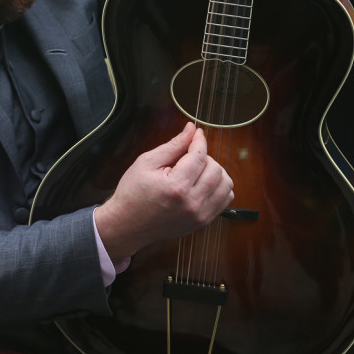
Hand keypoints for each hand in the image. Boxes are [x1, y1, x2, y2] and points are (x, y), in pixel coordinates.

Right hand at [94, 122, 233, 261]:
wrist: (127, 224)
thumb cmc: (133, 193)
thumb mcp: (147, 162)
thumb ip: (173, 145)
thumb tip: (191, 129)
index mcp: (176, 187)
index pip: (200, 156)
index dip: (199, 140)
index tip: (196, 134)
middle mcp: (192, 203)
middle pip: (216, 169)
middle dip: (205, 156)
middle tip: (189, 156)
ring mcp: (199, 215)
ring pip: (226, 184)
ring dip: (215, 172)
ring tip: (197, 171)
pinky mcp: (203, 222)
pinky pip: (225, 199)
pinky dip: (218, 187)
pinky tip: (202, 184)